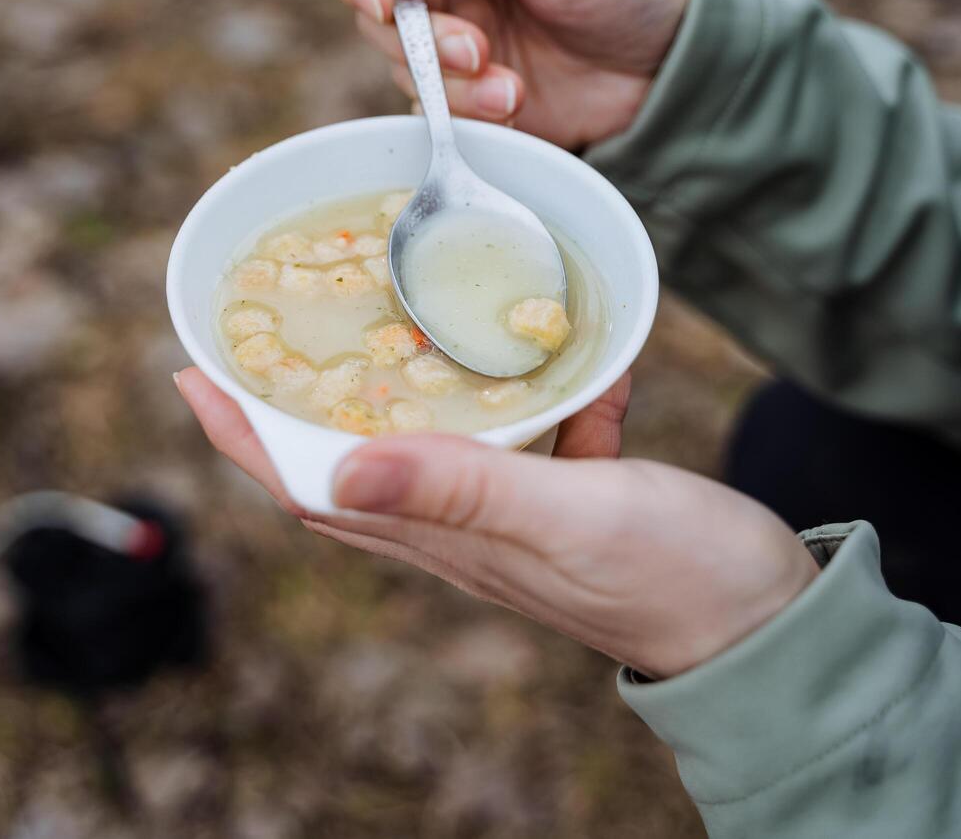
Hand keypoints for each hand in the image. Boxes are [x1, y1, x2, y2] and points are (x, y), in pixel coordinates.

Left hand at [176, 369, 817, 678]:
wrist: (766, 625)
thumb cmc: (673, 576)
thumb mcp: (567, 518)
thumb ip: (463, 488)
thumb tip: (338, 463)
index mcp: (447, 535)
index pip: (310, 484)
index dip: (246, 435)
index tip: (195, 371)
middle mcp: (463, 530)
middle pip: (344, 468)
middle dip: (287, 412)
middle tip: (255, 341)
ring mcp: (514, 518)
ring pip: (423, 452)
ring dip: (386, 401)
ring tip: (374, 335)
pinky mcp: (567, 501)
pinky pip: (523, 441)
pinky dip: (528, 397)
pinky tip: (567, 361)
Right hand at [332, 0, 691, 150]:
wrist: (670, 63)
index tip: (383, 2)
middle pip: (376, 13)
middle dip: (418, 41)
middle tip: (476, 51)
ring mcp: (453, 43)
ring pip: (402, 69)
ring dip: (451, 85)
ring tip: (512, 86)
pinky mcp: (469, 98)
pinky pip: (434, 113)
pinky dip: (468, 115)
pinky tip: (517, 104)